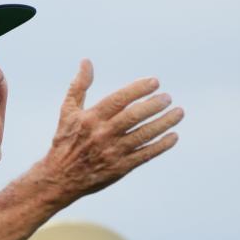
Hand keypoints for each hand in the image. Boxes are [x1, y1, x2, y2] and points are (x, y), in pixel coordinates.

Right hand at [41, 60, 182, 201]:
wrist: (60, 178)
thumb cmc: (65, 141)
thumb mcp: (68, 112)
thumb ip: (79, 86)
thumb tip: (86, 61)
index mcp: (91, 119)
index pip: (119, 100)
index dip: (138, 89)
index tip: (155, 82)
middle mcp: (103, 134)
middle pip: (134, 116)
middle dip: (154, 105)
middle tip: (168, 97)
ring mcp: (113, 152)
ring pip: (144, 135)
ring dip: (164, 123)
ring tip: (179, 112)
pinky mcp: (121, 168)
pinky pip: (146, 154)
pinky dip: (161, 145)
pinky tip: (173, 136)